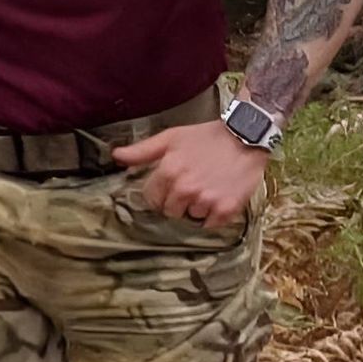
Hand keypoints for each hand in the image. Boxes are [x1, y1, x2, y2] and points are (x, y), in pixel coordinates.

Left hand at [112, 121, 269, 229]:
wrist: (246, 137)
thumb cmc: (206, 137)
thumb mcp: (172, 138)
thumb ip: (142, 151)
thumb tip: (116, 156)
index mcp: (168, 172)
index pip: (152, 198)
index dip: (161, 192)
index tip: (173, 185)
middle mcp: (185, 189)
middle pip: (170, 212)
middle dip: (178, 201)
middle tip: (193, 185)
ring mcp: (206, 200)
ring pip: (192, 217)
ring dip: (198, 207)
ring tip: (209, 187)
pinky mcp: (226, 208)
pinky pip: (211, 224)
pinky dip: (214, 215)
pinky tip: (220, 197)